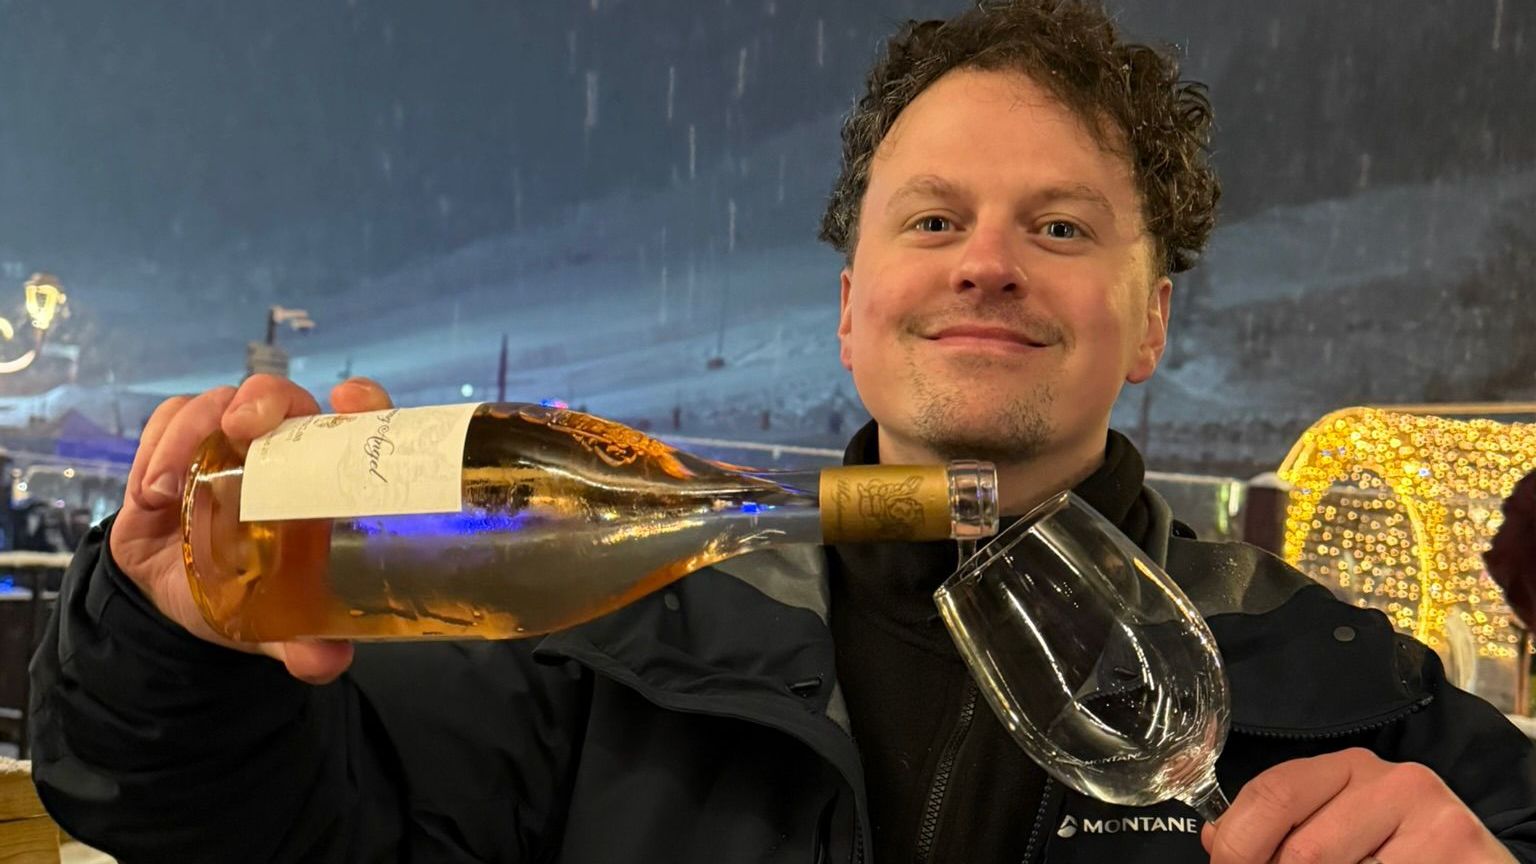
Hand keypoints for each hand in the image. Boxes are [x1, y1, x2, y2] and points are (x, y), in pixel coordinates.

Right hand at [112, 374, 393, 684]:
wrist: (174, 604)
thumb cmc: (246, 595)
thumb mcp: (278, 624)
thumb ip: (305, 643)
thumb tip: (326, 662)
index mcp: (325, 480)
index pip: (360, 422)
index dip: (364, 403)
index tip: (350, 402)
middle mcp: (281, 452)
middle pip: (284, 400)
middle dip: (266, 400)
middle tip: (241, 426)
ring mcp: (226, 448)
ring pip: (219, 403)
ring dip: (194, 428)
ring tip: (171, 485)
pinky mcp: (174, 451)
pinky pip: (168, 423)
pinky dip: (157, 447)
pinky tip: (153, 493)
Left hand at [1201, 748, 1514, 862]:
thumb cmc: (1401, 851)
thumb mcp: (1341, 826)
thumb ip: (1282, 825)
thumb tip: (1216, 838)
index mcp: (1350, 767)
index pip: (1273, 792)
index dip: (1238, 843)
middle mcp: (1395, 781)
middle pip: (1303, 851)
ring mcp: (1435, 821)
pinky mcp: (1461, 855)